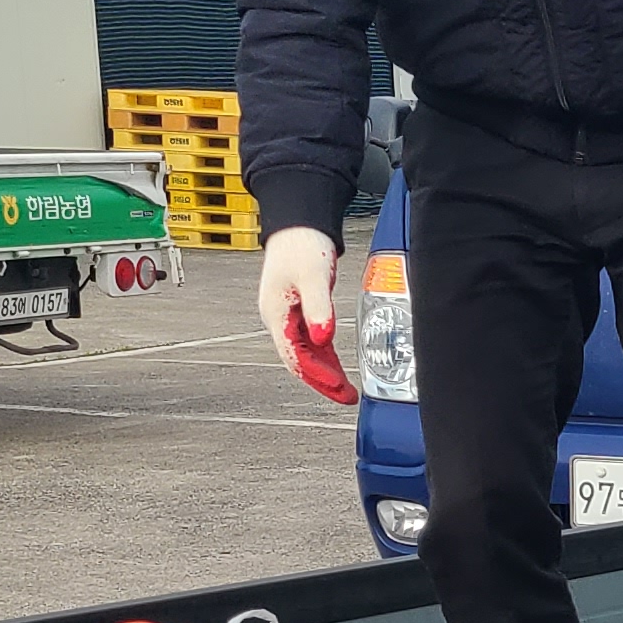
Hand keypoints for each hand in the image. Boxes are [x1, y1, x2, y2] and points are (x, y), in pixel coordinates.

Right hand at [258, 227, 353, 403]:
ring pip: (306, 353)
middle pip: (299, 360)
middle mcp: (279, 318)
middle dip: (322, 381)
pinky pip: (311, 341)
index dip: (317, 375)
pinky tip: (337, 367)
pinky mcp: (299, 311)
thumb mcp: (314, 277)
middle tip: (345, 397)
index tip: (338, 389)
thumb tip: (323, 338)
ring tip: (345, 390)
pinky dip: (324, 356)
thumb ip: (319, 308)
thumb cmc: (301, 245)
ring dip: (324, 372)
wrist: (297, 224)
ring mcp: (288, 316)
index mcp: (276, 313)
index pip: (295, 355)